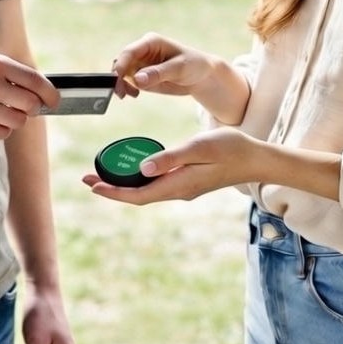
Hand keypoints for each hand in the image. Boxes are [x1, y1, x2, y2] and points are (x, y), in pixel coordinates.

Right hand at [0, 54, 59, 140]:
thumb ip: (14, 74)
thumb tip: (46, 92)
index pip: (35, 81)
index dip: (50, 93)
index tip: (55, 100)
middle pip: (31, 105)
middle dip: (32, 107)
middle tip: (21, 105)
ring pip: (19, 121)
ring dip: (14, 118)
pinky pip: (3, 133)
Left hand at [82, 127, 262, 203]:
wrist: (255, 158)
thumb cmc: (230, 148)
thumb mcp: (200, 148)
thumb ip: (171, 158)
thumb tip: (143, 169)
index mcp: (179, 184)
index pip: (139, 195)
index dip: (113, 192)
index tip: (92, 186)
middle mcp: (179, 190)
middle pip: (138, 195)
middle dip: (112, 189)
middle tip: (87, 178)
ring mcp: (184, 188)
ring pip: (147, 191)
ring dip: (123, 185)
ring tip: (101, 175)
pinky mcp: (188, 181)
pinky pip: (157, 185)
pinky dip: (139, 180)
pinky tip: (132, 171)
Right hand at [112, 31, 221, 98]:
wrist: (202, 75)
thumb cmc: (193, 65)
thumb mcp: (179, 68)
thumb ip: (158, 73)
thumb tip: (137, 79)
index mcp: (151, 42)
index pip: (129, 52)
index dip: (121, 65)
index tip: (117, 79)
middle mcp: (142, 51)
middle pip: (122, 62)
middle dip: (118, 77)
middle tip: (121, 93)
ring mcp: (141, 64)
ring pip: (122, 73)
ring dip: (121, 84)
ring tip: (130, 95)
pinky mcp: (142, 75)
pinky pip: (128, 81)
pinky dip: (127, 88)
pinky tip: (135, 94)